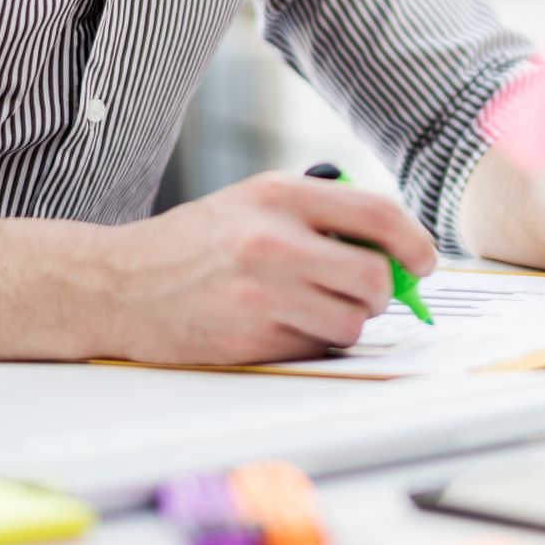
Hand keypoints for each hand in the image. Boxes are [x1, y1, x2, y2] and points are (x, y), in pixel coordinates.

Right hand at [96, 171, 436, 365]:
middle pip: (374, 277)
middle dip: (380, 291)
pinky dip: (311, 342)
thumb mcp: (255, 201)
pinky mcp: (251, 339)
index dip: (414, 242)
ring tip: (315, 308)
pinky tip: (279, 325)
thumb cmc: (195, 243)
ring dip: (347, 321)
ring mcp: (262, 294)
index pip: (377, 216)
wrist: (120, 284)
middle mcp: (274, 242)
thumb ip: (320, 214)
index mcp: (280, 196)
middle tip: (364, 292)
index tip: (423, 261)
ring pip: (351, 320)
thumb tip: (392, 247)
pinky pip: (314, 348)